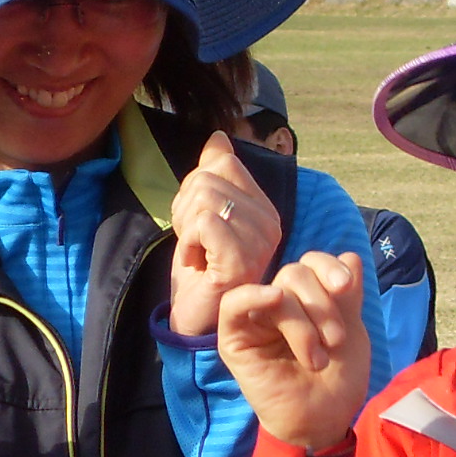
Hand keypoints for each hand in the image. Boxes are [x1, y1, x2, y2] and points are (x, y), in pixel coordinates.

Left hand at [170, 134, 281, 338]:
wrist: (195, 319)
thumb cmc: (199, 271)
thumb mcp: (200, 216)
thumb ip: (212, 176)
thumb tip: (218, 137)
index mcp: (264, 208)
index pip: (221, 164)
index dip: (195, 190)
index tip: (200, 225)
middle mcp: (270, 223)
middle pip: (206, 180)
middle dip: (185, 211)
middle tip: (196, 245)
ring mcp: (259, 243)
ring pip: (204, 199)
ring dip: (185, 229)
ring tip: (198, 255)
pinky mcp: (242, 261)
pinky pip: (204, 223)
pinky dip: (187, 242)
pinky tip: (197, 264)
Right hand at [217, 252, 371, 452]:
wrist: (325, 419)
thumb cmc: (339, 379)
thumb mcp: (351, 330)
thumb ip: (347, 294)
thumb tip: (350, 255)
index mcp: (306, 298)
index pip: (312, 262)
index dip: (330, 268)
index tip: (346, 286)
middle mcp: (279, 304)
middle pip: (296, 273)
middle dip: (322, 304)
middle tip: (336, 341)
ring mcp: (256, 319)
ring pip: (276, 289)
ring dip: (303, 321)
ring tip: (318, 357)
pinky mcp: (235, 340)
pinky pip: (233, 304)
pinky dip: (253, 295)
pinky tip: (273, 299)